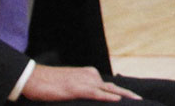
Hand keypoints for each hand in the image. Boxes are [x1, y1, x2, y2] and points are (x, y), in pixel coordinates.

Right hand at [21, 65, 140, 101]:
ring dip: (124, 96)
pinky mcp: (78, 89)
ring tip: (138, 101)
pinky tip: (118, 100)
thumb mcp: (69, 86)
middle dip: (127, 95)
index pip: (109, 86)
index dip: (122, 93)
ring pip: (110, 90)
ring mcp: (85, 81)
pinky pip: (97, 94)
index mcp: (88, 73)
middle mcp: (90, 75)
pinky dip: (109, 97)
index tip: (133, 99)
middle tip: (141, 101)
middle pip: (113, 87)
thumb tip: (91, 99)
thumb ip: (82, 91)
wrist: (34, 78)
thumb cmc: (49, 84)